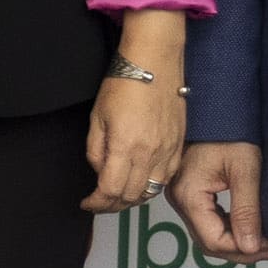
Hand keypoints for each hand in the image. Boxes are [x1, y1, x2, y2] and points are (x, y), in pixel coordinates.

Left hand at [81, 69, 184, 212]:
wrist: (155, 62)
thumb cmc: (124, 83)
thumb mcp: (97, 117)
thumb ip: (96, 150)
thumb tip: (99, 172)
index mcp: (125, 146)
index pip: (110, 190)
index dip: (97, 203)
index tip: (88, 203)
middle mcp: (150, 154)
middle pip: (131, 196)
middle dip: (112, 205)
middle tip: (100, 202)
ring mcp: (168, 151)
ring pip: (151, 191)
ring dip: (132, 198)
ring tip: (118, 194)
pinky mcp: (179, 146)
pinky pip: (166, 178)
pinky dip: (151, 186)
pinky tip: (140, 181)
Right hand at [176, 141, 267, 260]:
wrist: (217, 106)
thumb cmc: (230, 131)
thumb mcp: (245, 170)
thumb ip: (246, 210)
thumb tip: (250, 247)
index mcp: (189, 195)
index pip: (214, 240)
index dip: (243, 250)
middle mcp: (179, 199)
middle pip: (208, 242)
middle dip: (240, 250)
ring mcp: (180, 196)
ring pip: (206, 234)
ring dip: (234, 241)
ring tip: (264, 241)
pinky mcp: (187, 191)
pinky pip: (205, 221)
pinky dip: (227, 229)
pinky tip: (247, 226)